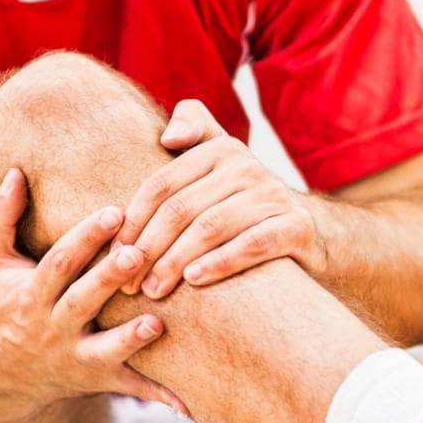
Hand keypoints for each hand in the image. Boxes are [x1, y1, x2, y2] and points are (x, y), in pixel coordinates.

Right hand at [0, 168, 183, 411]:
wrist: (2, 372)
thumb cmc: (5, 302)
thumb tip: (14, 172)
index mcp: (32, 294)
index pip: (59, 262)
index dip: (85, 237)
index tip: (115, 211)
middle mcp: (53, 327)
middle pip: (83, 301)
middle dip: (110, 278)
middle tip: (140, 253)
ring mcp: (76, 357)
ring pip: (105, 349)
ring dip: (132, 338)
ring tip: (157, 322)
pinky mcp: (99, 380)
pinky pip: (131, 388)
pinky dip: (159, 395)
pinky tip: (188, 400)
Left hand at [117, 99, 327, 297]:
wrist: (307, 234)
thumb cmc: (243, 205)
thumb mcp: (218, 166)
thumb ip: (192, 133)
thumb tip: (168, 138)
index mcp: (220, 149)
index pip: (162, 185)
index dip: (133, 222)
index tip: (115, 255)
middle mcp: (248, 166)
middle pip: (181, 208)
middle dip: (149, 248)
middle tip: (129, 281)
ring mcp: (274, 195)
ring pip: (211, 227)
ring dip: (175, 261)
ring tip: (154, 289)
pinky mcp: (297, 225)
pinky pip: (252, 244)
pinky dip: (221, 262)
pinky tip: (195, 280)